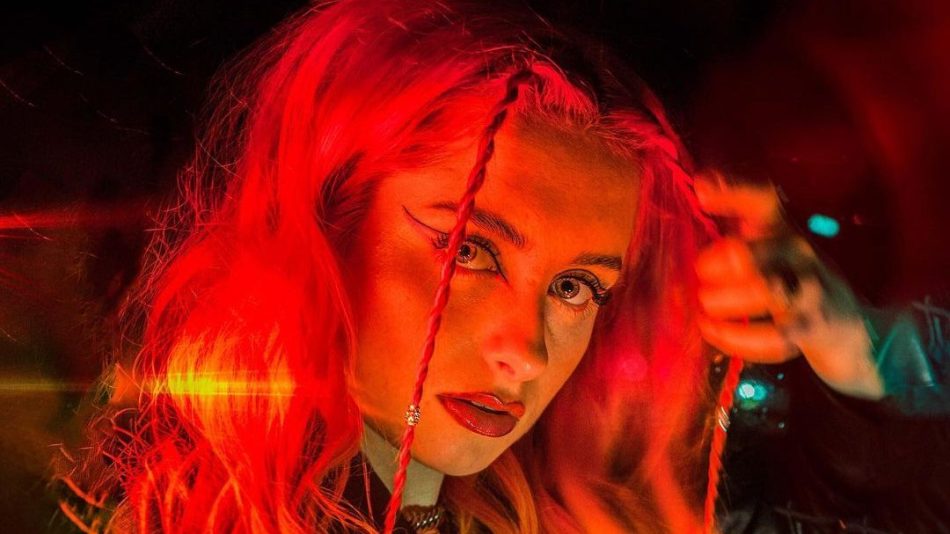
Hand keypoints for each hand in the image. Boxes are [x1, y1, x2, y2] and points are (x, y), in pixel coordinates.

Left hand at [694, 175, 884, 399]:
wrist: (847, 322)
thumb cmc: (790, 276)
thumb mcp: (770, 242)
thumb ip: (737, 216)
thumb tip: (700, 184)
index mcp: (783, 228)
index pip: (762, 199)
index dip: (732, 191)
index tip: (702, 189)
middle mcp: (798, 252)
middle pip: (753, 251)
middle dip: (719, 263)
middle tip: (700, 274)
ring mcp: (809, 290)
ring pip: (765, 290)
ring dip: (727, 301)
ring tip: (705, 308)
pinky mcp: (810, 327)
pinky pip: (772, 337)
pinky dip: (735, 338)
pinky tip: (713, 332)